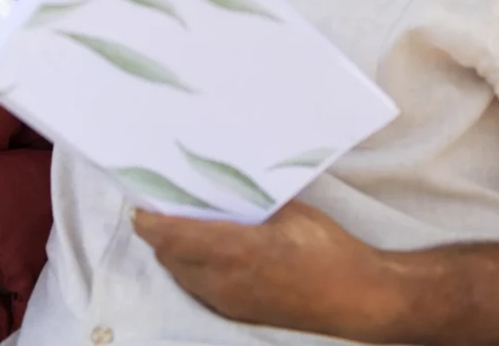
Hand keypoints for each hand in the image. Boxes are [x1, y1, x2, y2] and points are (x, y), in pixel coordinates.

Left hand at [133, 202, 404, 342]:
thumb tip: (222, 185)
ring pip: (182, 276)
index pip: (173, 236)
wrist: (360, 298)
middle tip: (157, 206)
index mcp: (235, 250)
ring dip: (172, 253)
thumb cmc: (327, 248)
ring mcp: (231, 303)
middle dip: (157, 234)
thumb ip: (249, 203)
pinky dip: (190, 269)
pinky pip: (200, 290)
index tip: (138, 203)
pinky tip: (201, 251)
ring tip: (176, 224)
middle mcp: (225, 282)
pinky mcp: (240, 314)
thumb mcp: (288, 212)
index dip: (150, 221)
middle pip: (170, 258)